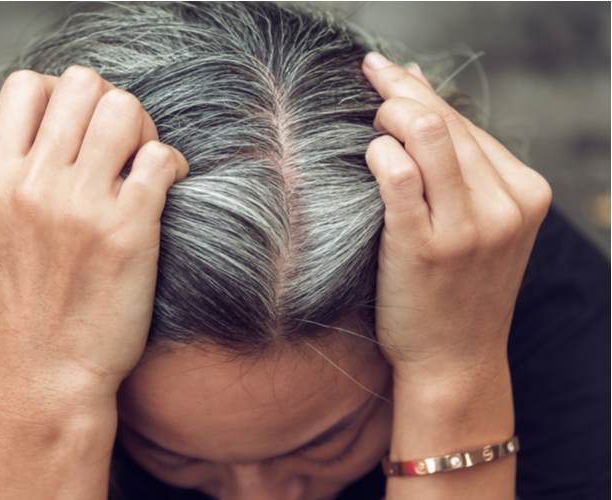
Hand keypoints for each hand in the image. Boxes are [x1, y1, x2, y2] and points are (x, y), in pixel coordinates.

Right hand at [0, 66, 188, 421]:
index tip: (79, 130)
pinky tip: (165, 187)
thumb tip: (57, 129)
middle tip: (120, 146)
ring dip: (143, 128)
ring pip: (125, 109)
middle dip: (109, 104)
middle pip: (83, 83)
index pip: (27, 85)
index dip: (62, 95)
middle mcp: (34, 184)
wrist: (46, 375)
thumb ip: (16, 176)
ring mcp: (81, 206)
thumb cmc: (27, 305)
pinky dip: (171, 162)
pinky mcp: (128, 230)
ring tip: (143, 163)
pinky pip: (160, 157)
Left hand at [362, 53, 551, 387]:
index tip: (389, 74)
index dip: (420, 91)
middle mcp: (504, 205)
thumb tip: (416, 88)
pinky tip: (368, 156)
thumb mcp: (477, 222)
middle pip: (444, 120)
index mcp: (524, 192)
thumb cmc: (456, 289)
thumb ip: (456, 161)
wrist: (454, 361)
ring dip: (388, 114)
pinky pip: (398, 175)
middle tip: (368, 84)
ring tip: (368, 122)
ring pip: (426, 133)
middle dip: (398, 91)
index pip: (465, 122)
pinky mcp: (426, 246)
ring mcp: (468, 227)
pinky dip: (378, 153)